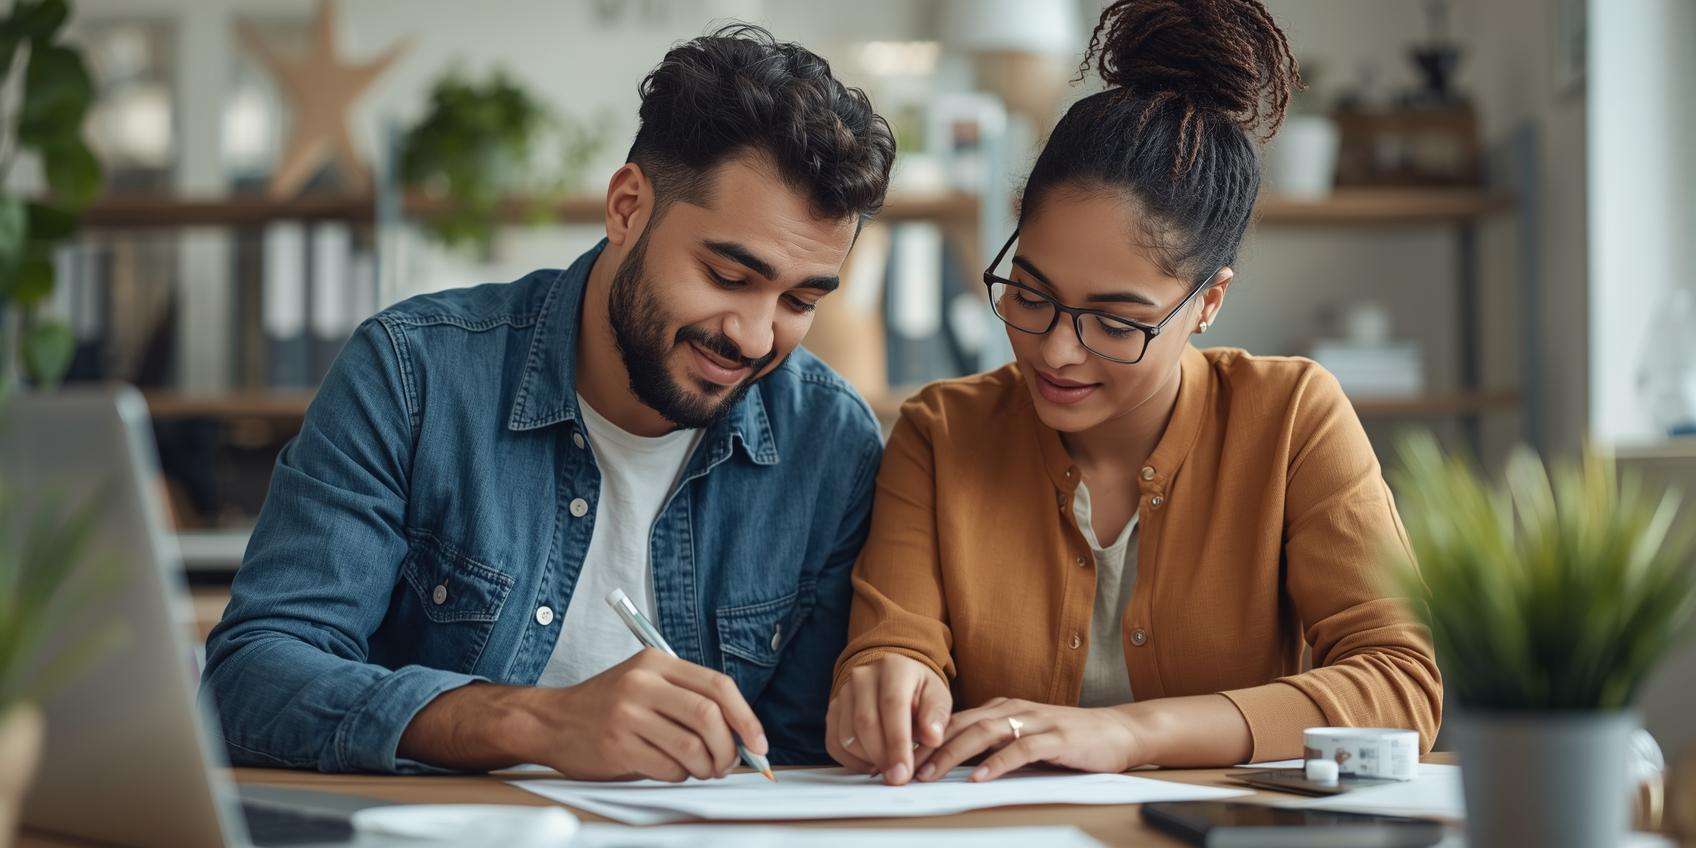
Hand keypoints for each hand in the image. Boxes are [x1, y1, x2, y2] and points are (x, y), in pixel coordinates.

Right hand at [400, 648, 767, 781]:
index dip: (747, 718)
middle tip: (729, 763)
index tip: (758, 743)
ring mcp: (628, 714)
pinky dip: (680, 776)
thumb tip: (741, 732)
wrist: (551, 720)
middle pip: (709, 716)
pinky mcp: (617, 744)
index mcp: (656, 661)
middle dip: (729, 748)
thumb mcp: (645, 681)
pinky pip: (668, 768)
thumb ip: (688, 697)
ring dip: (707, 767)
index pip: (718, 686)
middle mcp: (642, 682)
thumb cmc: (607, 704)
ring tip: (703, 769)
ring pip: (692, 747)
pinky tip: (671, 770)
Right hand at [825, 654, 950, 784]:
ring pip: (847, 735)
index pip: (893, 706)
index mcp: (894, 668)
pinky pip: (835, 742)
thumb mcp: (937, 696)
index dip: (898, 742)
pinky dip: (852, 761)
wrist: (892, 678)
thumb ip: (937, 716)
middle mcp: (863, 676)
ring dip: (868, 759)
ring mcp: (844, 692)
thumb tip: (933, 738)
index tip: (905, 771)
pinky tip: (871, 763)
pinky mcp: (833, 710)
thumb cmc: (918, 690)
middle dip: (882, 756)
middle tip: (897, 778)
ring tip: (889, 766)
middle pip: (865, 722)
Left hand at [914, 697, 1148, 781]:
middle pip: (962, 725)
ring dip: (953, 754)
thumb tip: (952, 761)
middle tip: (905, 769)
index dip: (926, 738)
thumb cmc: (1068, 737)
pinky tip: (980, 778)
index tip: (901, 758)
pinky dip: (996, 763)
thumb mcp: (1024, 734)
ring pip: (984, 733)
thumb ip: (993, 742)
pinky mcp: (1055, 738)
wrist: (1117, 732)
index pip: (955, 720)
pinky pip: (1020, 749)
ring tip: (931, 773)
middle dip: (930, 747)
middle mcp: (1014, 708)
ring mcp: (1035, 721)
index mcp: (1002, 707)